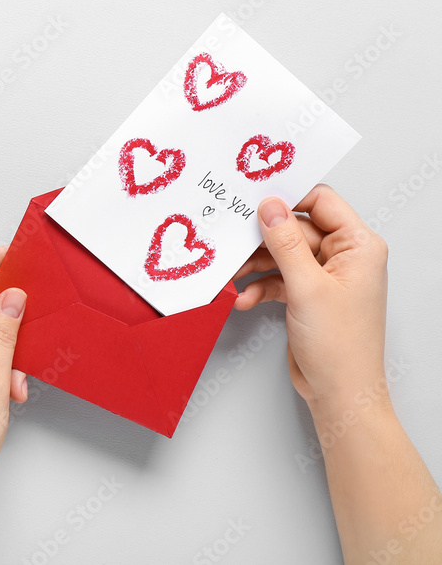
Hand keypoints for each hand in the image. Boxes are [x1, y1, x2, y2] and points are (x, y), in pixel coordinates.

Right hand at [233, 184, 388, 409]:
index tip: (254, 200)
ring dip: (256, 265)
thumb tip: (269, 207)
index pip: (321, 202)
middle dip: (263, 239)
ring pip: (282, 254)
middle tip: (234, 241)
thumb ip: (285, 243)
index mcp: (358, 245)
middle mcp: (344, 256)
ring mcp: (324, 276)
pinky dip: (260, 286)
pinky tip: (246, 298)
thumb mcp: (307, 287)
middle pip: (294, 229)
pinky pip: (278, 278)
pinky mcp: (307, 295)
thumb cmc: (341, 346)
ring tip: (234, 274)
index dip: (288, 199)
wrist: (339, 393)